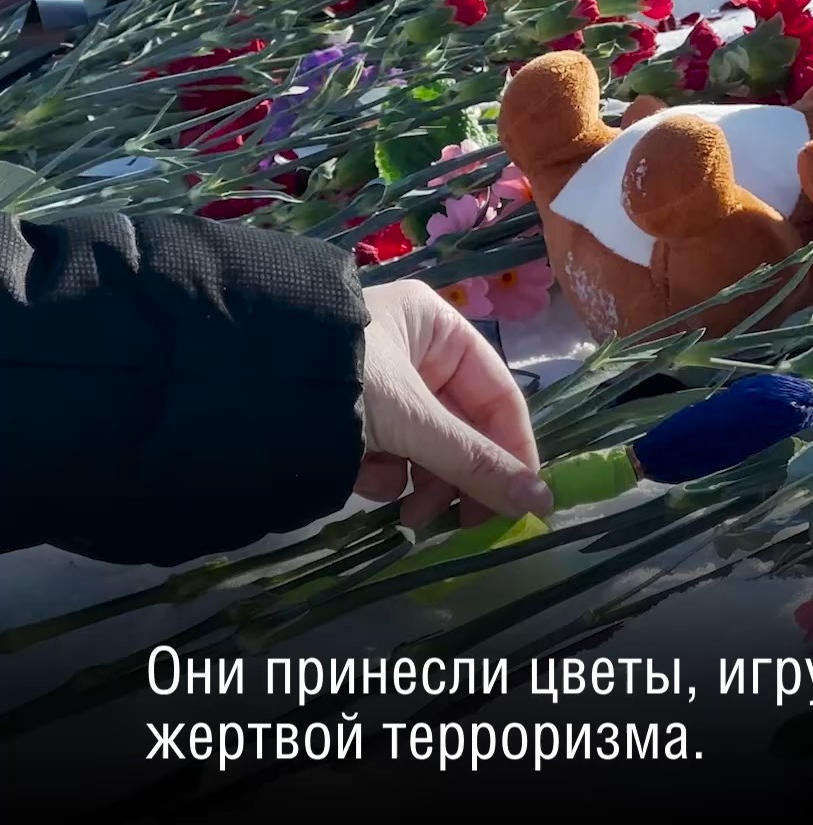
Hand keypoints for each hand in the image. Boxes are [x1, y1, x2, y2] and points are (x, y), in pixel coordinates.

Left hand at [354, 280, 552, 528]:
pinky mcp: (349, 418)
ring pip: (427, 447)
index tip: (524, 499)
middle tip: (464, 524)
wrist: (231, 386)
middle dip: (459, 477)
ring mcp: (379, 386)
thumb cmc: (337, 380)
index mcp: (436, 327)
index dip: (515, 448)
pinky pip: (388, 454)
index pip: (498, 394)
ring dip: (422, 485)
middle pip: (462, 427)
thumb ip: (476, 463)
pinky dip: (380, 475)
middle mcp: (412, 351)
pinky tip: (361, 483)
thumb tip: (542, 502)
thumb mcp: (412, 420)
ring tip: (408, 518)